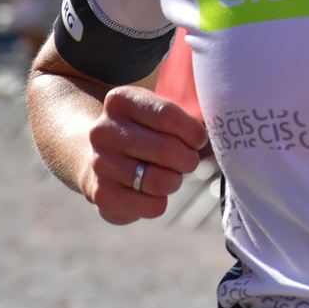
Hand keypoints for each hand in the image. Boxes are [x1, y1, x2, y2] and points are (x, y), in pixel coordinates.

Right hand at [83, 85, 207, 224]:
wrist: (95, 157)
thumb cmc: (142, 133)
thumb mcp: (156, 113)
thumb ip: (186, 122)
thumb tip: (213, 139)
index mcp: (120, 101)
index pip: (167, 115)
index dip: (193, 132)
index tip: (198, 139)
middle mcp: (103, 130)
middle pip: (167, 150)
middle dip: (188, 159)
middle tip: (186, 160)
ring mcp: (99, 163)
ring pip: (161, 181)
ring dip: (174, 181)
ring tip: (167, 176)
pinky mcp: (101, 195)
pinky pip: (152, 206)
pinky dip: (160, 203)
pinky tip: (149, 193)